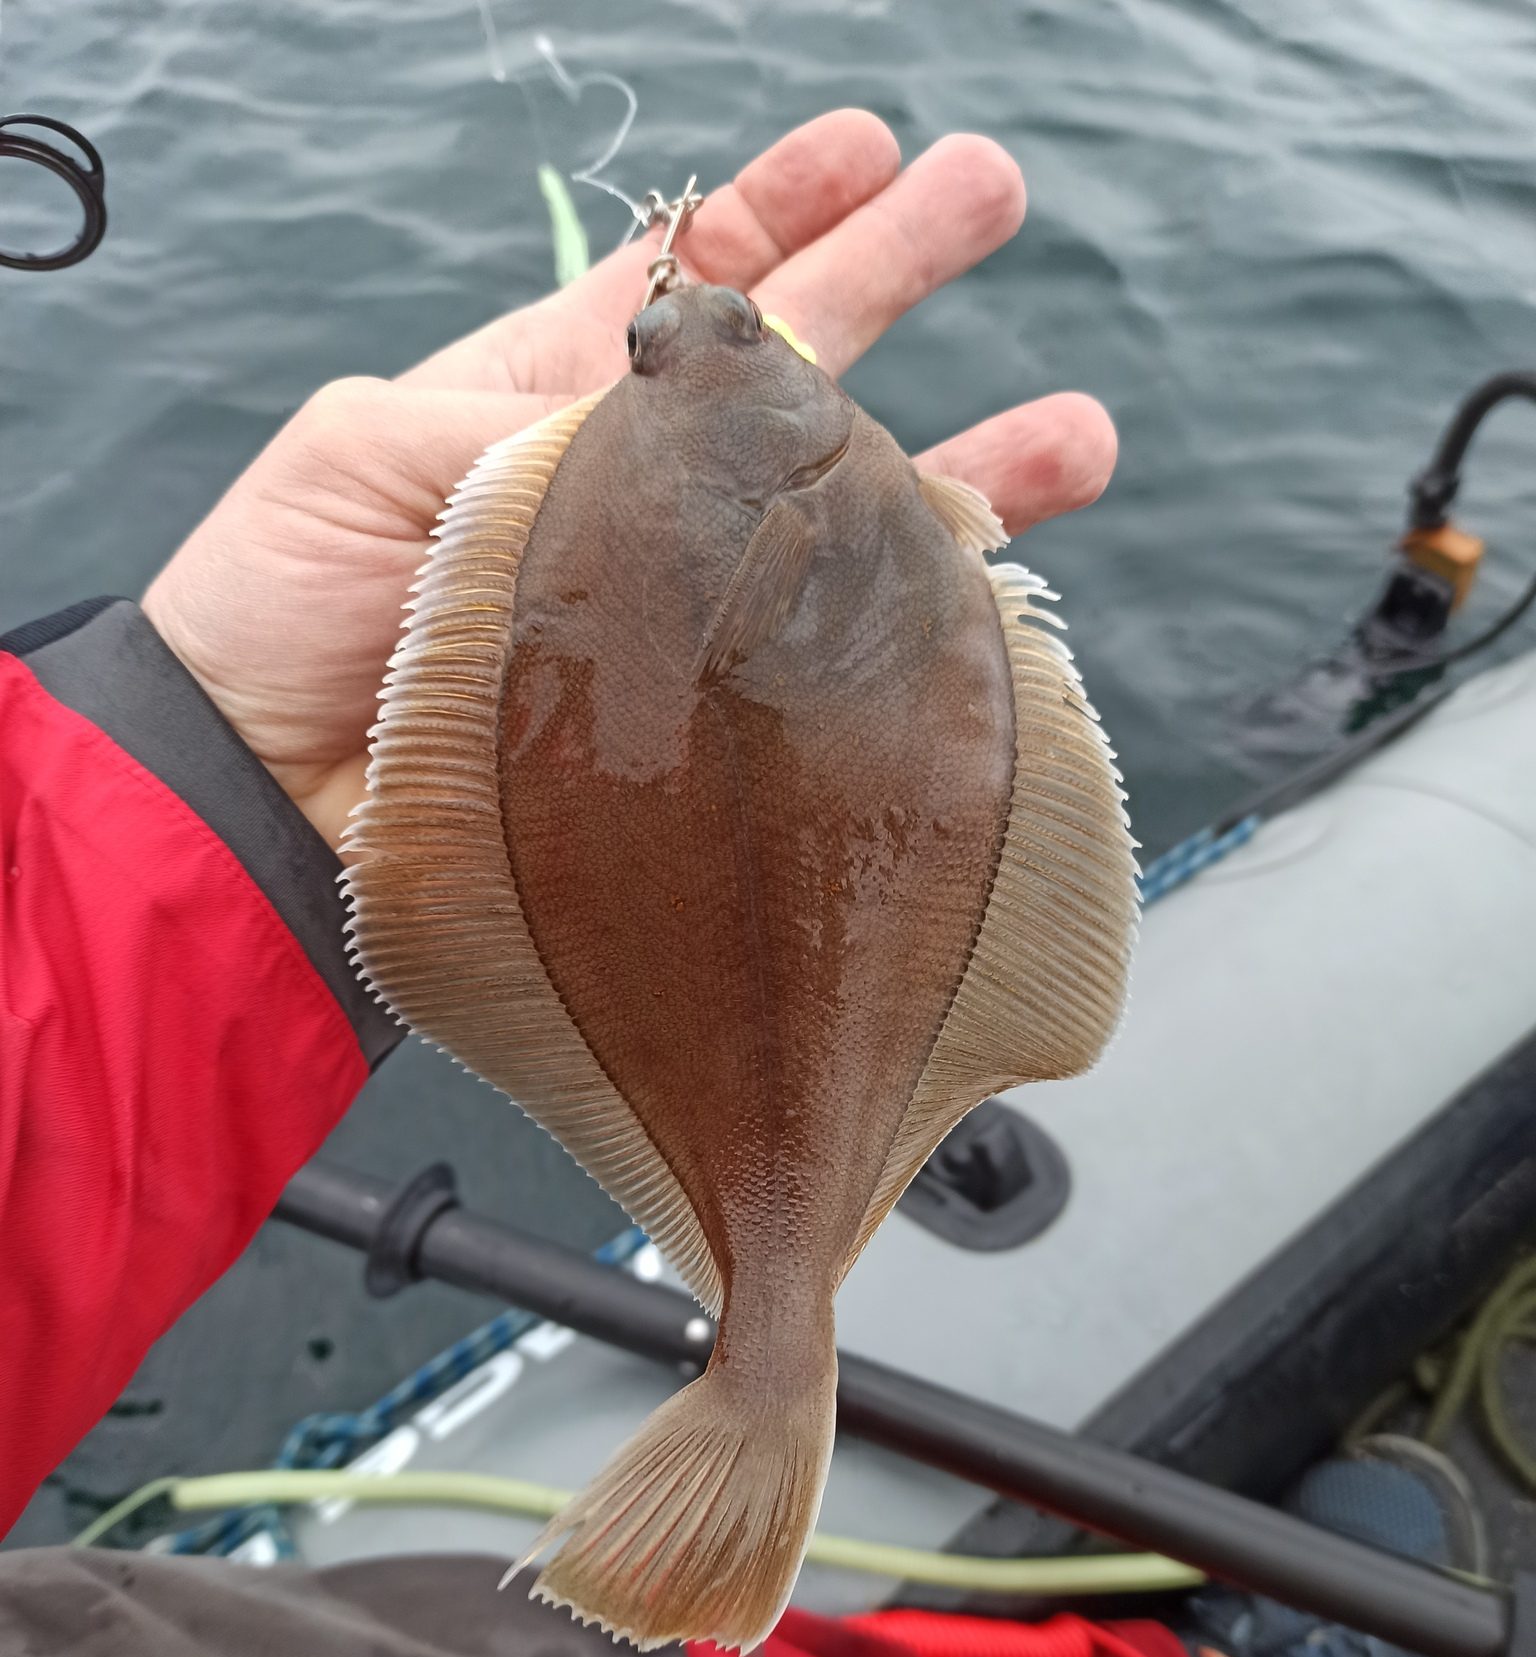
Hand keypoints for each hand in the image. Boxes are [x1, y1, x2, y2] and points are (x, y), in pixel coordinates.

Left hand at [143, 111, 1116, 852]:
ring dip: (971, 479)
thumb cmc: (281, 613)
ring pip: (852, 532)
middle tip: (994, 191)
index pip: (693, 290)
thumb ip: (528, 404)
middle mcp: (646, 505)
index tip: (866, 143)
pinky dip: (921, 635)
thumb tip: (675, 400)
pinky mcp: (714, 725)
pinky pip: (835, 670)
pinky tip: (1003, 606)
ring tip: (1081, 439)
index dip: (782, 208)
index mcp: (555, 409)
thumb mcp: (370, 449)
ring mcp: (691, 616)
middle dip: (897, 273)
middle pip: (800, 378)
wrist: (265, 802)